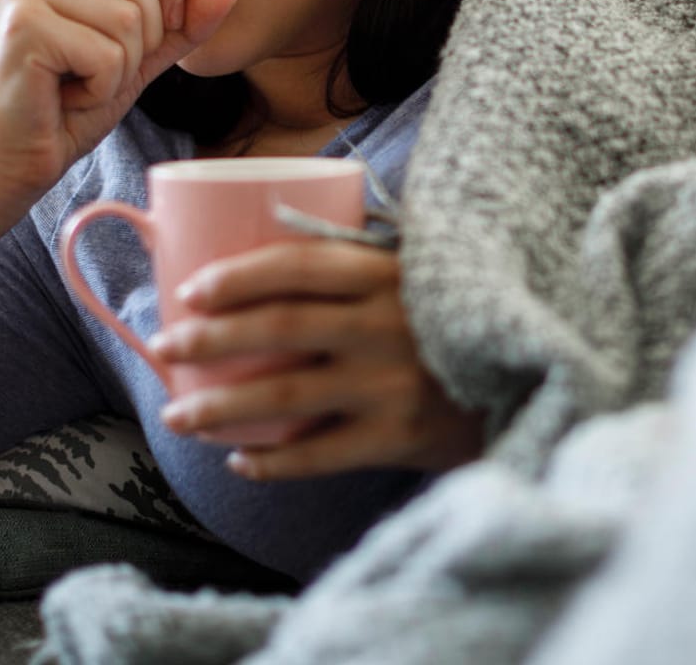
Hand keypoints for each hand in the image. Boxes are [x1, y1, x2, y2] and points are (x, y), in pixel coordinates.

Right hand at [0, 0, 237, 200]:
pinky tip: (68, 99)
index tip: (158, 28)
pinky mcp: (21, 27)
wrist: (11, 165)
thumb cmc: (70, 108)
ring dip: (122, 67)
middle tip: (103, 69)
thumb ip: (181, 22)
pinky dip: (102, 88)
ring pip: (126, 16)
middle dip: (144, 35)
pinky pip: (107, 53)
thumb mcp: (138, 57)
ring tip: (81, 84)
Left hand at [149, 240, 484, 478]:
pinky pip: (321, 454)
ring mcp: (393, 384)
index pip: (299, 265)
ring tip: (179, 415)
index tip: (191, 290)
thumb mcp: (419, 272)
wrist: (530, 379)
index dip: (238, 276)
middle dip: (211, 339)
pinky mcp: (402, 437)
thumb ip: (361, 258)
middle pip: (280, 328)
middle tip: (164, 348)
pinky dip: (274, 462)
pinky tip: (240, 461)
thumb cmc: (456, 319)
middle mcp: (388, 325)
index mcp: (389, 273)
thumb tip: (272, 232)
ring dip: (223, 407)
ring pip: (288, 396)